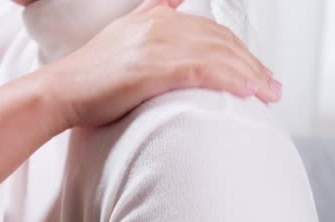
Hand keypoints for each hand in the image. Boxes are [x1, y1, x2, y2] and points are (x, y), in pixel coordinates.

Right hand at [41, 0, 281, 128]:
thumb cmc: (90, 75)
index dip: (240, 53)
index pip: (211, 32)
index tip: (257, 74)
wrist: (60, 91)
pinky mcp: (153, 67)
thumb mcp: (124, 34)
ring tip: (269, 95)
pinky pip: (203, 70)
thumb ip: (153, 14)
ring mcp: (157, 44)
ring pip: (218, 55)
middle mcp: (160, 25)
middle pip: (221, 41)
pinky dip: (230, 80)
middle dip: (253, 65)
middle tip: (273, 88)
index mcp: (156, 17)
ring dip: (250, 75)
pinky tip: (248, 92)